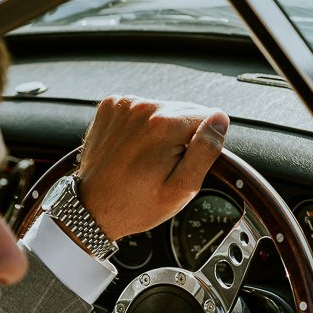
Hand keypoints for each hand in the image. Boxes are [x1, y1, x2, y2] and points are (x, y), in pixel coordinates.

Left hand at [77, 96, 228, 240]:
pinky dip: (142, 126)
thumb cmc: (136, 205)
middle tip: (165, 165)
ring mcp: (123, 105)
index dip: (202, 143)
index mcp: (164, 125)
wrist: (92, 208)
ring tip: (147, 159)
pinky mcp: (111, 106)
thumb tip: (220, 119)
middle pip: (185, 111)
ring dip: (163, 130)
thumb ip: (205, 151)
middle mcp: (142, 107)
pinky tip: (134, 149)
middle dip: (184, 135)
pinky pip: (141, 109)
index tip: (184, 163)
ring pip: (164, 109)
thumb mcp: (182, 188)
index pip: (208, 116)